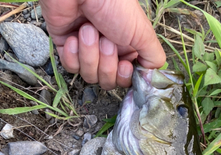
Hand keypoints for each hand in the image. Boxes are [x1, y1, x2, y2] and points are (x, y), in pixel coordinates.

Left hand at [40, 0, 165, 88]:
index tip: (124, 64)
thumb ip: (153, 58)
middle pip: (108, 81)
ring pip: (89, 75)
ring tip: (88, 30)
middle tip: (106, 40)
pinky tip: (74, 37)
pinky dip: (73, 54)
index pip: (126, 79)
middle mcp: (108, 51)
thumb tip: (152, 76)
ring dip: (89, 54)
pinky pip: (71, 67)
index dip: (124, 77)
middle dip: (106, 64)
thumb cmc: (114, 4)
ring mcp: (87, 50)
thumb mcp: (143, 32)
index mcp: (127, 48)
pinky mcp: (67, 48)